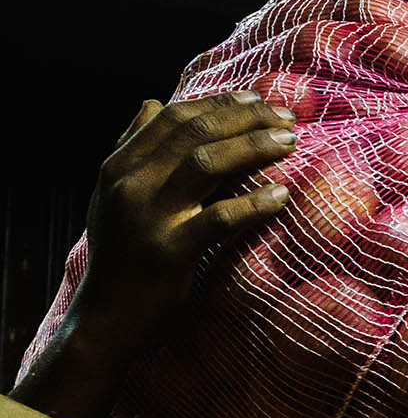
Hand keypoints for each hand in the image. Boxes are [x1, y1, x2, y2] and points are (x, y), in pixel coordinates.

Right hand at [67, 89, 297, 371]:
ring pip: (206, 164)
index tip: (257, 99)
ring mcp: (149, 216)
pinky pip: (219, 218)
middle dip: (245, 118)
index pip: (172, 118)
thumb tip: (152, 103)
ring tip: (290, 142)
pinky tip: (282, 196)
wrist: (107, 317)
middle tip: (286, 117)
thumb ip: (134, 150)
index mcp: (118, 166)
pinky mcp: (170, 250)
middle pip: (194, 133)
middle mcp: (129, 183)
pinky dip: (254, 203)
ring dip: (254, 147)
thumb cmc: (122, 256)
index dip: (218, 103)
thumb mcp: (114, 195)